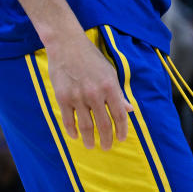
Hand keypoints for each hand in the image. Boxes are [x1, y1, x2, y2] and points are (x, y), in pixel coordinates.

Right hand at [46, 34, 130, 150]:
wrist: (66, 44)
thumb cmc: (91, 58)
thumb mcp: (109, 73)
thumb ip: (118, 93)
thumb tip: (129, 110)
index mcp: (110, 87)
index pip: (119, 115)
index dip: (122, 130)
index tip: (121, 138)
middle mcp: (95, 94)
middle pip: (103, 124)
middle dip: (107, 139)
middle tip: (107, 147)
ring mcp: (78, 96)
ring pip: (86, 126)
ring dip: (89, 139)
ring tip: (91, 145)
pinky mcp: (62, 97)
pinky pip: (68, 120)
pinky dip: (72, 131)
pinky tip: (76, 136)